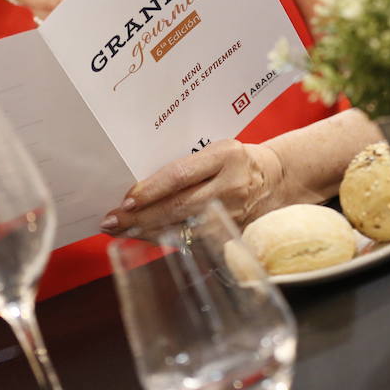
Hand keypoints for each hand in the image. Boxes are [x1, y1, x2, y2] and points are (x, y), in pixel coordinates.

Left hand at [101, 140, 284, 237]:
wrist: (277, 179)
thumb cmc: (236, 160)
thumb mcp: (216, 149)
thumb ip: (186, 163)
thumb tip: (141, 184)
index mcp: (225, 156)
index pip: (180, 176)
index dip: (150, 190)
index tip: (125, 200)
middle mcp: (230, 186)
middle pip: (178, 206)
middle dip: (140, 217)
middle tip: (111, 221)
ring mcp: (233, 213)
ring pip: (183, 228)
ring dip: (147, 232)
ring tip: (119, 231)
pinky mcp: (232, 233)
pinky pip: (193, 240)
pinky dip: (166, 239)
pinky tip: (146, 238)